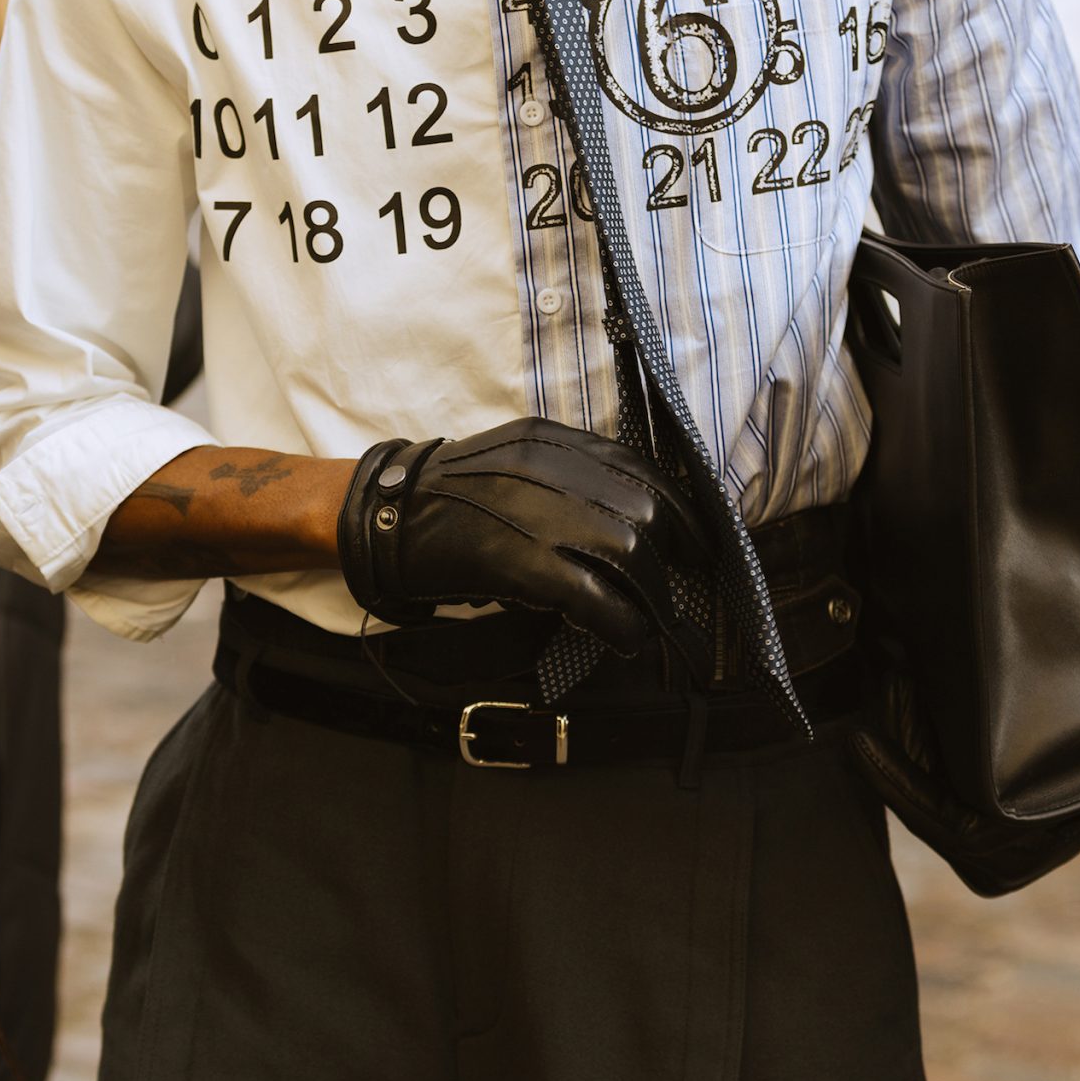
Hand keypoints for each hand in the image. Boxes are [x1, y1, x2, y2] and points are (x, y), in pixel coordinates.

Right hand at [338, 417, 708, 652]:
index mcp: (555, 440)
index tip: (695, 544)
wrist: (384, 517)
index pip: (645, 471)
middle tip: (670, 597)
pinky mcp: (519, 560)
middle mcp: (553, 467)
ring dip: (649, 600)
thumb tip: (626, 525)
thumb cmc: (450, 499)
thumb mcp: (514, 462)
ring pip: (628, 555)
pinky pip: (592, 596)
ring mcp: (536, 512)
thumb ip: (567, 479)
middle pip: (645, 516)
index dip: (682, 514)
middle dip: (669, 563)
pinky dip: (619, 623)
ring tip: (646, 627)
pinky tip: (623, 640)